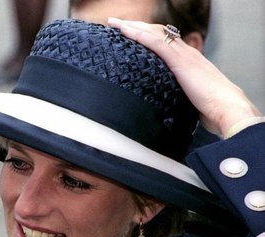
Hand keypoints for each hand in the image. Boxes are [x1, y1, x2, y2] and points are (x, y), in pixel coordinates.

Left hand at [107, 17, 260, 137]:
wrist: (227, 107)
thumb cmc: (212, 108)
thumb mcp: (189, 98)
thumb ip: (177, 95)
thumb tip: (164, 105)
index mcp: (188, 61)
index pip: (164, 42)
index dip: (146, 36)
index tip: (129, 34)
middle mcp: (186, 53)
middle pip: (157, 33)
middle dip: (135, 27)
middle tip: (116, 23)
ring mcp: (183, 55)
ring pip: (154, 33)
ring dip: (133, 27)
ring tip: (115, 23)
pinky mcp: (180, 61)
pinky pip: (157, 43)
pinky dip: (140, 35)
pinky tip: (126, 31)